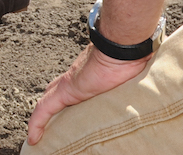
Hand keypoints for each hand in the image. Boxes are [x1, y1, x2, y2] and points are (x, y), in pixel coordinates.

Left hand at [25, 45, 151, 146]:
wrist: (125, 46)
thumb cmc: (135, 58)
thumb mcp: (133, 81)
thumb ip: (131, 89)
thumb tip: (149, 100)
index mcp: (92, 76)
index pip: (74, 89)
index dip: (68, 103)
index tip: (67, 117)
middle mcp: (77, 78)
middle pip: (57, 94)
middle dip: (52, 111)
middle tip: (49, 129)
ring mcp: (70, 83)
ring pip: (49, 102)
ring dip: (44, 119)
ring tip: (40, 138)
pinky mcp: (66, 89)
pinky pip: (45, 108)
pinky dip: (37, 122)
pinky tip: (33, 138)